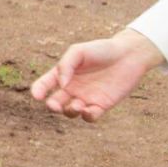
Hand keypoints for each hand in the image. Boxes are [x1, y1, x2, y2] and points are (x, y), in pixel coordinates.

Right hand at [30, 29, 165, 121]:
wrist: (129, 55)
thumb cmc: (102, 49)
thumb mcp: (79, 51)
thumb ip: (65, 65)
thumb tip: (61, 85)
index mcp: (63, 74)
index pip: (44, 85)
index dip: (38, 91)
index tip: (37, 96)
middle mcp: (72, 88)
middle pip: (55, 102)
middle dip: (52, 106)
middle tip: (54, 105)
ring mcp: (86, 97)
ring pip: (71, 112)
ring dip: (70, 111)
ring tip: (77, 105)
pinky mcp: (101, 105)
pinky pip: (90, 117)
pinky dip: (87, 116)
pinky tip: (89, 109)